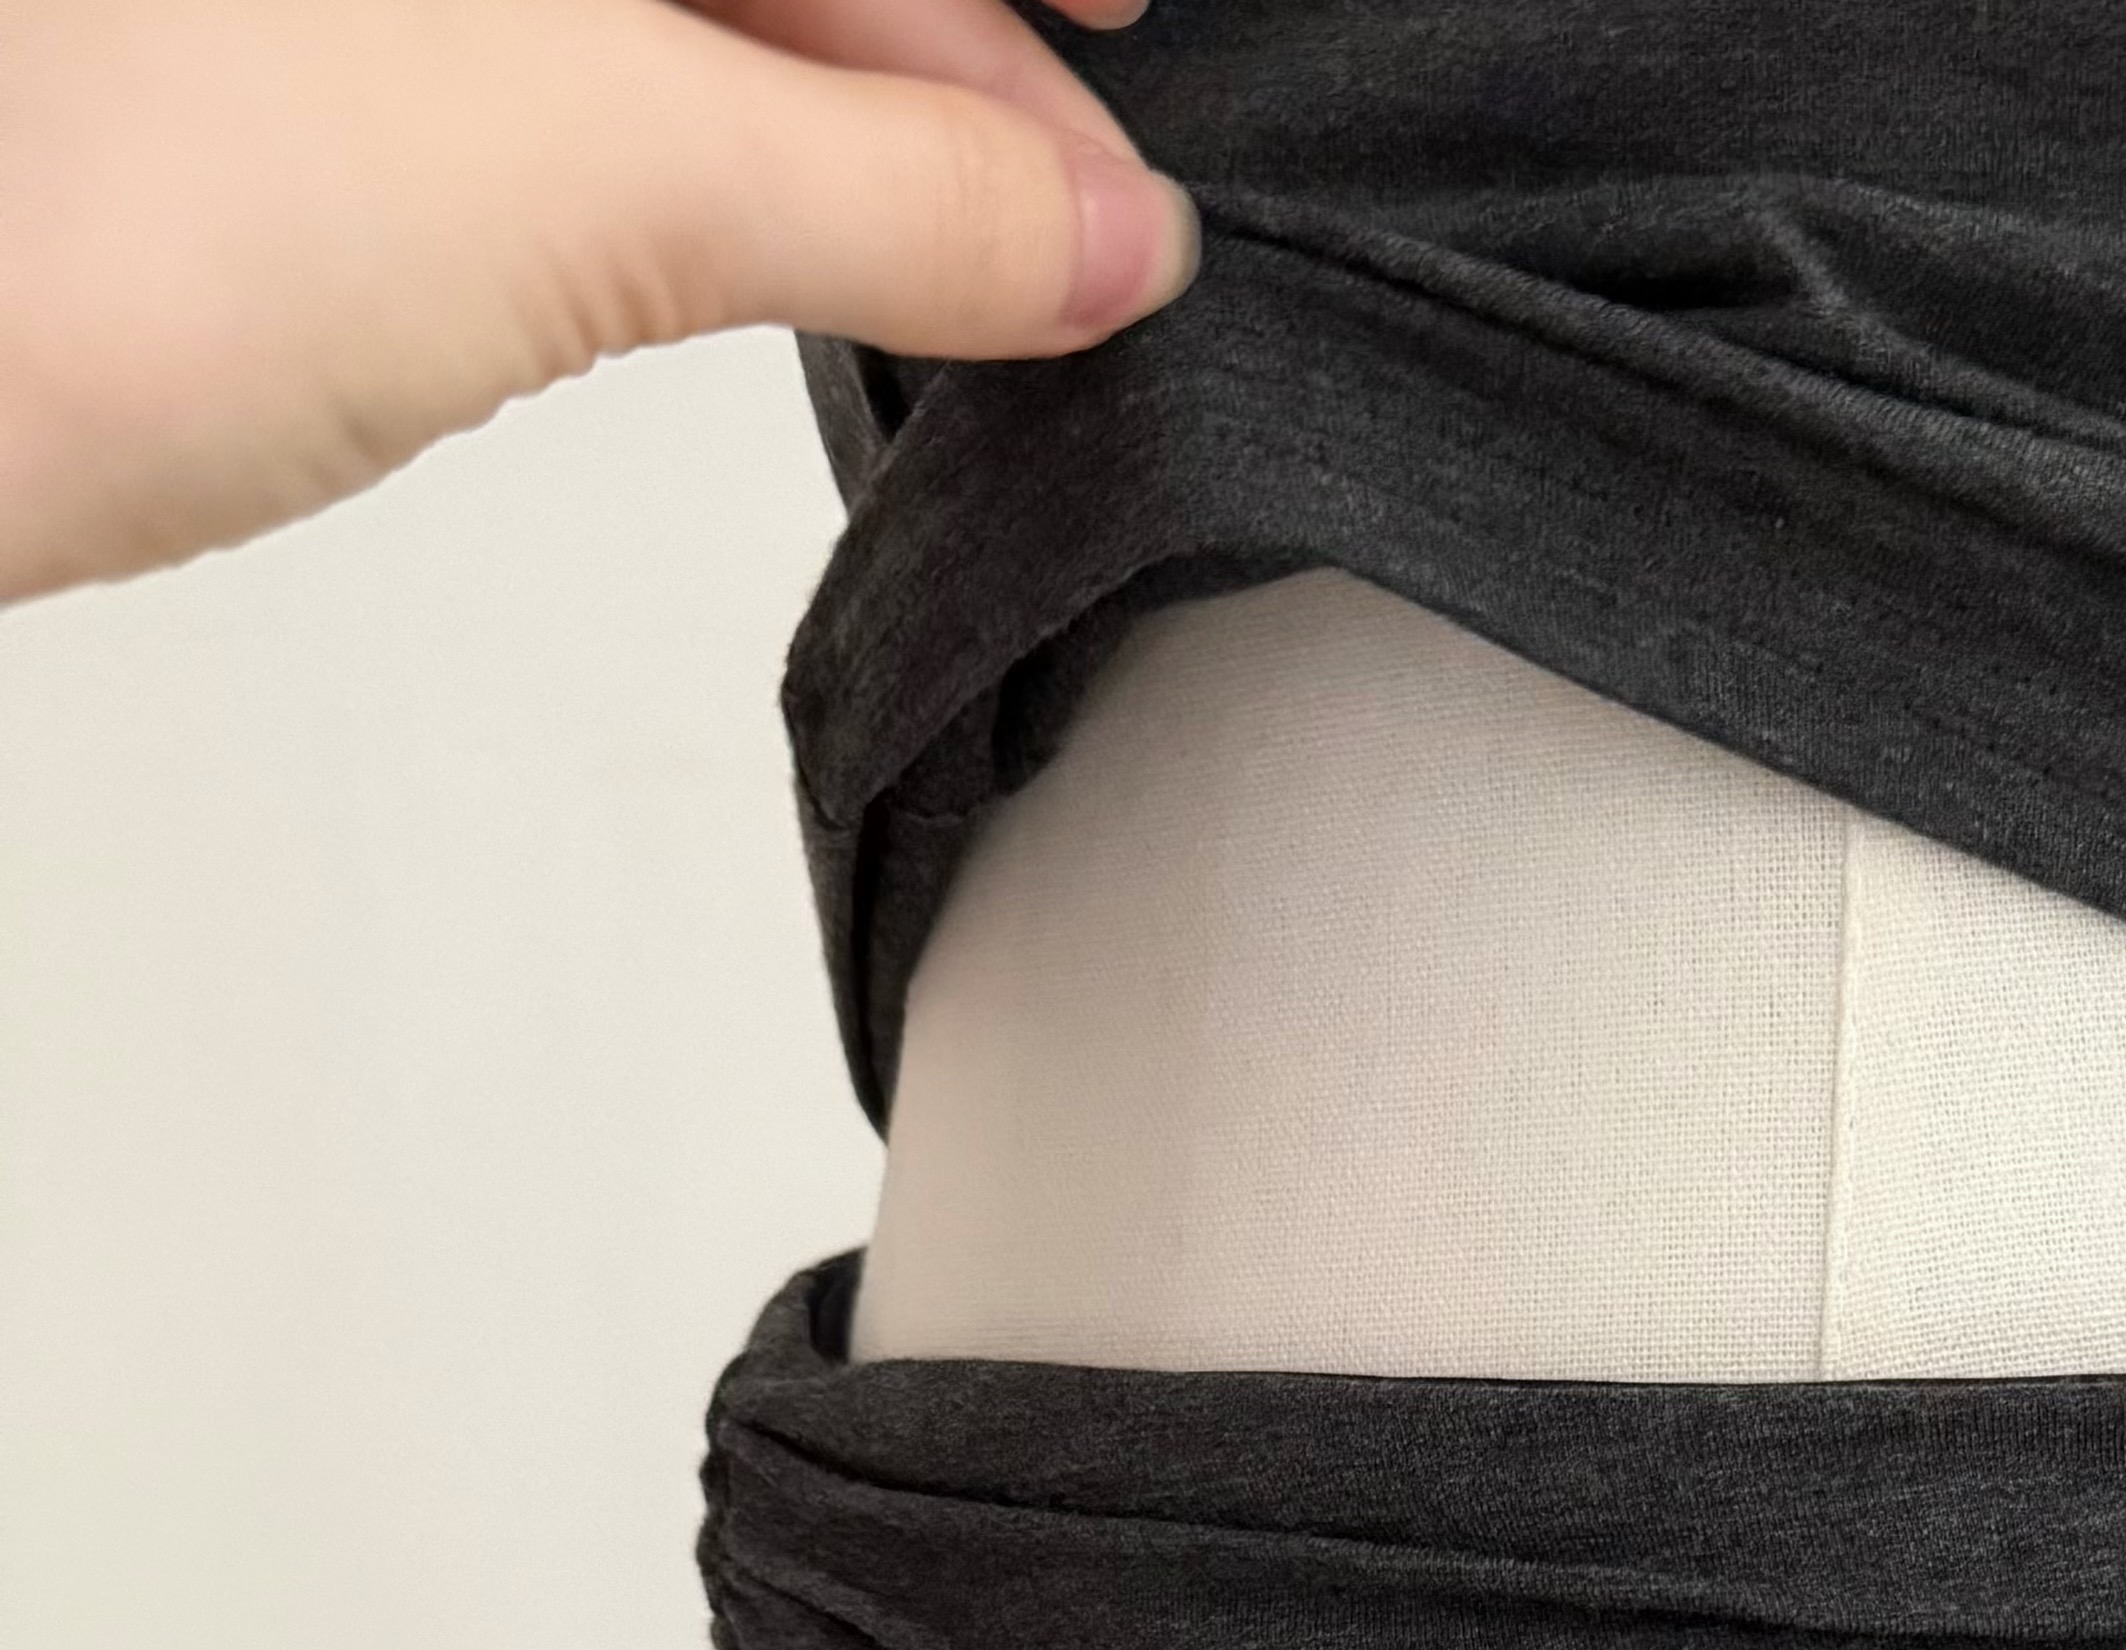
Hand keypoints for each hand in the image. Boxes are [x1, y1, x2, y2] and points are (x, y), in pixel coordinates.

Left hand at [0, 0, 1202, 606]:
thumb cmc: (87, 216)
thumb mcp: (586, 170)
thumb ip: (880, 193)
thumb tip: (1092, 236)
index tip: (1132, 38)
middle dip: (920, 43)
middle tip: (1054, 226)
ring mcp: (307, 3)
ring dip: (811, 109)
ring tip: (942, 258)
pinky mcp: (233, 74)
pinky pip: (524, 58)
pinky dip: (672, 140)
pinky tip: (751, 234)